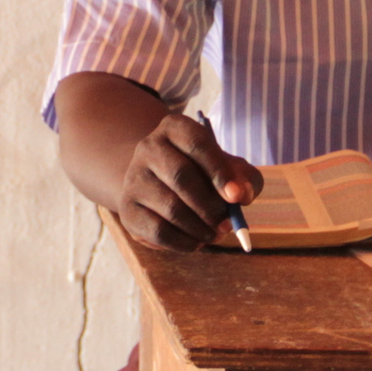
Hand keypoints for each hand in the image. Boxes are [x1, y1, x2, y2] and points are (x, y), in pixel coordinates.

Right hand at [116, 114, 265, 251]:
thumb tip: (242, 195)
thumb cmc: (203, 174)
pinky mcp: (127, 208)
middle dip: (210, 206)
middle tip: (228, 225)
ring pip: (171, 208)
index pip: (197, 143)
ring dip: (200, 228)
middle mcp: (149, 147)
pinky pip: (158, 231)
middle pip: (181, 176)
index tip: (237, 197)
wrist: (160, 183)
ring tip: (215, 234)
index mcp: (174, 128)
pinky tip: (197, 242)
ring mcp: (134, 177)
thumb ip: (244, 178)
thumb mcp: (228, 168)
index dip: (219, 171)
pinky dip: (184, 243)